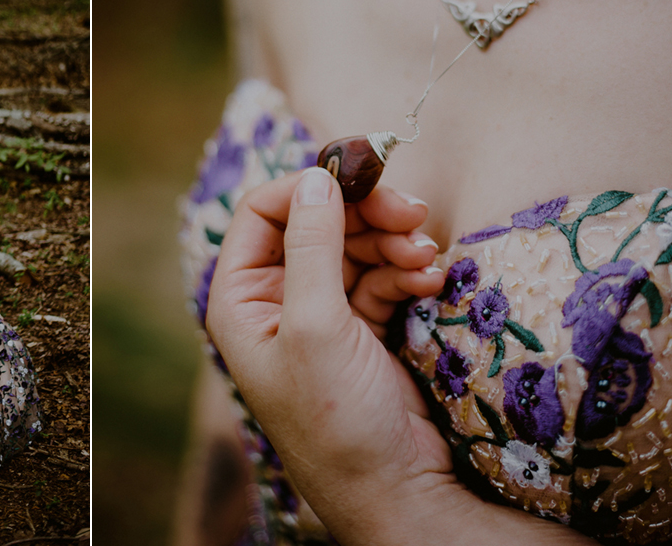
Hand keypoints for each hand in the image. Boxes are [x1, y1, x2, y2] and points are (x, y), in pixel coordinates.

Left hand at [205, 167, 452, 541]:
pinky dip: (407, 271)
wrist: (396, 493)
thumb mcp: (316, 324)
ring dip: (394, 242)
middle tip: (413, 212)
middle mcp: (276, 301)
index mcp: (241, 299)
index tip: (357, 178)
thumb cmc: (335, 419)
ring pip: (356, 247)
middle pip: (317, 224)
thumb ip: (312, 245)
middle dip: (365, 215)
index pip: (262, 213)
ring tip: (426, 256)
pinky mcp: (364, 330)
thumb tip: (315, 178)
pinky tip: (431, 280)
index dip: (307, 189)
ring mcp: (322, 315)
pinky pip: (383, 277)